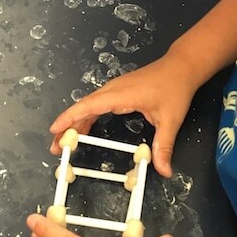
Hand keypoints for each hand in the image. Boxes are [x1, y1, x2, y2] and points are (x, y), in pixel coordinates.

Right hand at [50, 55, 197, 176]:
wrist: (181, 67)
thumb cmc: (175, 87)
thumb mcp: (171, 119)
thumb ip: (163, 145)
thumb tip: (163, 170)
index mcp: (121, 95)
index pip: (88, 106)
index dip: (70, 118)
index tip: (55, 130)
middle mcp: (113, 90)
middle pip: (82, 107)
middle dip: (67, 126)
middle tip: (56, 148)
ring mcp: (114, 89)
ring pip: (88, 106)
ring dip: (75, 122)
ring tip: (65, 142)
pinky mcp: (118, 91)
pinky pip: (96, 104)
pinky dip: (86, 117)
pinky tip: (83, 130)